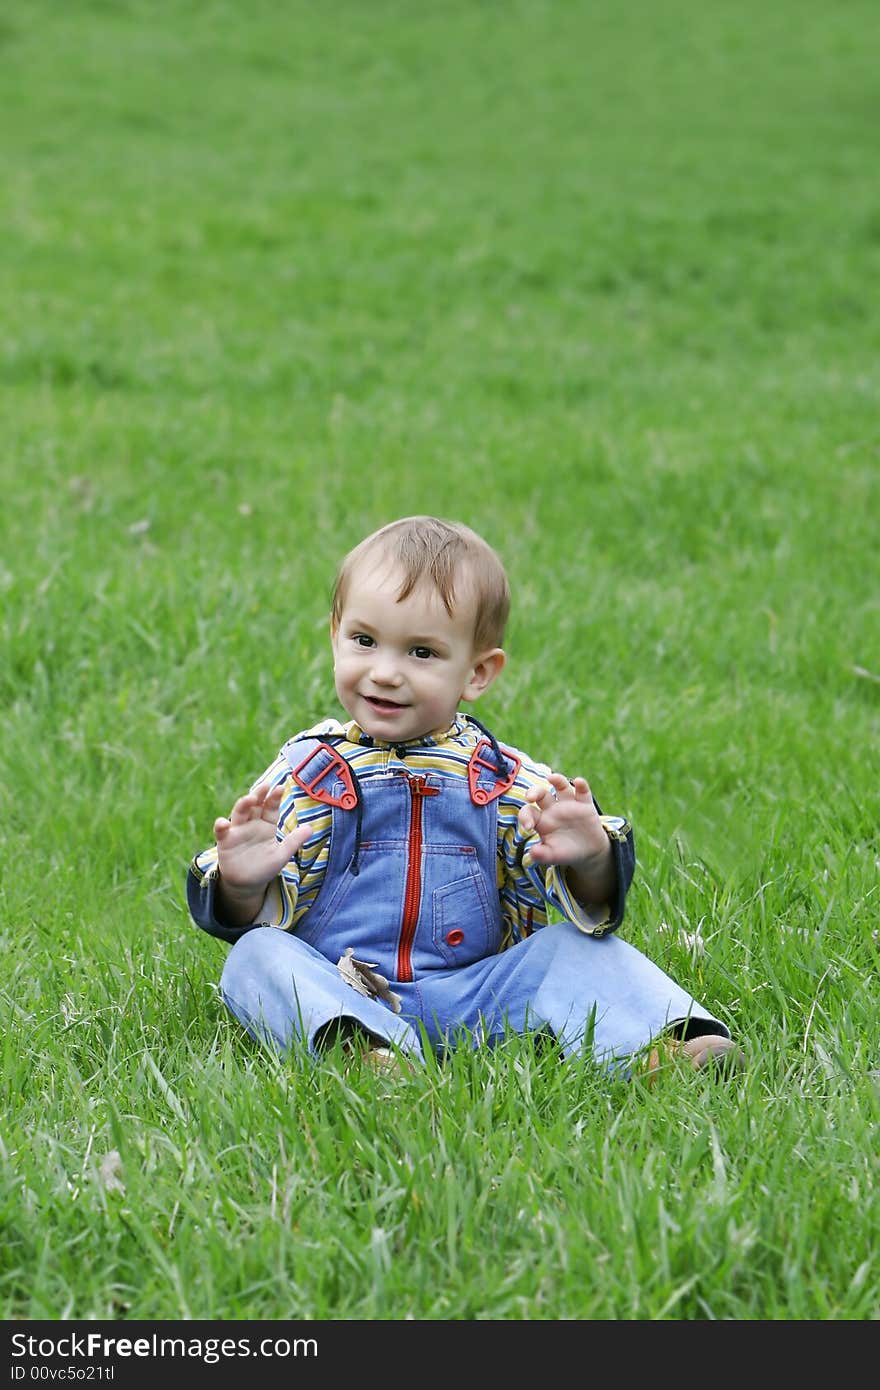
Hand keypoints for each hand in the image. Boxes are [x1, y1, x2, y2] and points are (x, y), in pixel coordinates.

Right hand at [214, 779, 309, 894]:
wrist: (248, 884)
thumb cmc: (265, 867)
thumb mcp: (282, 854)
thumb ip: (294, 841)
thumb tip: (311, 828)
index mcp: (266, 825)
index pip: (271, 808)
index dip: (274, 798)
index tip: (280, 788)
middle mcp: (251, 824)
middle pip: (254, 805)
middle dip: (259, 794)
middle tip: (265, 786)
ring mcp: (238, 831)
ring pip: (239, 813)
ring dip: (243, 805)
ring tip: (250, 799)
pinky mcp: (225, 842)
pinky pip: (221, 831)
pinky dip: (221, 826)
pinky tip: (224, 823)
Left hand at [518, 772, 606, 864]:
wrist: (588, 852)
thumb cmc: (565, 852)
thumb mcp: (553, 856)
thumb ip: (542, 855)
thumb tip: (532, 853)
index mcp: (541, 820)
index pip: (528, 812)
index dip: (525, 817)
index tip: (528, 827)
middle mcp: (552, 808)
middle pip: (540, 794)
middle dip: (534, 792)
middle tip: (530, 797)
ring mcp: (569, 804)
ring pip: (561, 786)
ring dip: (557, 780)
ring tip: (552, 778)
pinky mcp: (585, 805)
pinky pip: (583, 791)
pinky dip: (582, 785)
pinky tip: (580, 782)